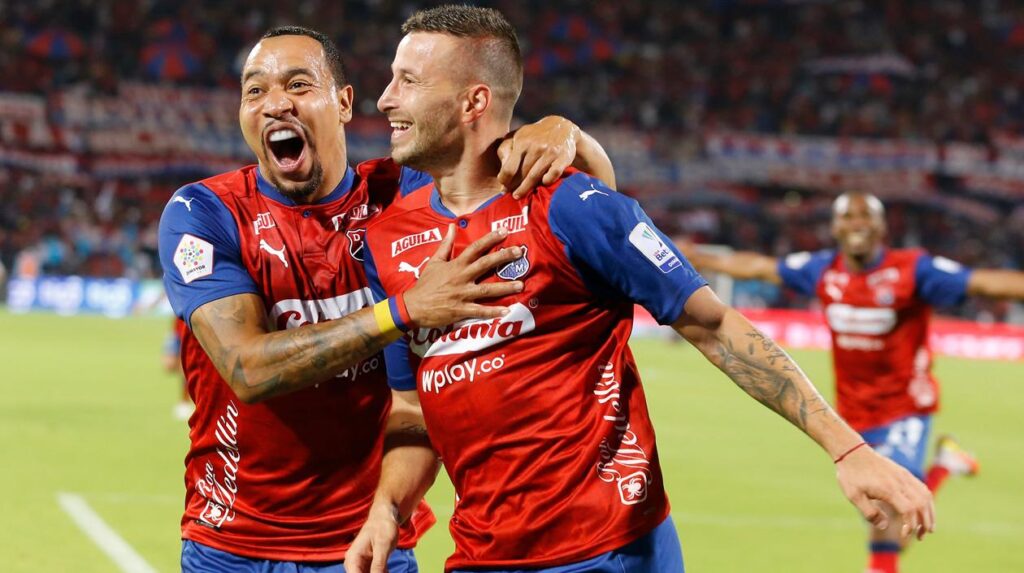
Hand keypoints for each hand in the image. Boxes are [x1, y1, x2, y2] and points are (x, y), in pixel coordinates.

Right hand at [344, 503, 399, 572]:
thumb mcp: (382, 545)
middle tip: (385, 570)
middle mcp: (355, 563)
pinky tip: (388, 570)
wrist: (386, 516)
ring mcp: (363, 564)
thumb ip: (378, 564)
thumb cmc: (383, 526)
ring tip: (386, 568)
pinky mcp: (371, 565)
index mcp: (353, 558)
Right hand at [403, 225, 523, 327]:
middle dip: (503, 257)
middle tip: (519, 252)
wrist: (414, 306)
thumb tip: (452, 226)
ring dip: (505, 287)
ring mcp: (462, 294)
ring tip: (521, 285)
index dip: (490, 239)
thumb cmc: (425, 284)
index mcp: (456, 265)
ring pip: (487, 289)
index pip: (475, 248)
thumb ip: (446, 244)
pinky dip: (493, 312)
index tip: (504, 232)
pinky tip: (507, 311)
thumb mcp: (434, 261)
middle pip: (485, 264)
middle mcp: (462, 277)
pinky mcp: (461, 310)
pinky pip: (480, 311)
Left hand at [497, 115, 579, 198]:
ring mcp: (550, 152)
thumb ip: (505, 150)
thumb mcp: (517, 136)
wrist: (561, 126)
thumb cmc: (534, 135)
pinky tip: (542, 183)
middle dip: (514, 186)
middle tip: (511, 194)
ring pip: (535, 176)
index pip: (509, 168)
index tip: (503, 187)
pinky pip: (553, 174)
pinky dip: (547, 180)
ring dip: (526, 188)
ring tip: (519, 195)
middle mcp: (536, 146)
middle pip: (522, 174)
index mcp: (522, 141)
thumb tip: (502, 172)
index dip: (505, 180)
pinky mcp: (564, 157)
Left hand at [835, 445, 934, 540]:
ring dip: (929, 513)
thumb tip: (885, 527)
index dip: (910, 525)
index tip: (904, 535)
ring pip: (926, 496)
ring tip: (926, 528)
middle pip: (922, 504)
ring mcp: (904, 476)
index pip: (908, 510)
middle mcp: (900, 482)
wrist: (852, 451)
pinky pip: (922, 488)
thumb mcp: (854, 496)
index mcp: (888, 489)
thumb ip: (870, 513)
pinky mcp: (904, 473)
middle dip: (924, 523)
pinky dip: (927, 502)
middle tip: (920, 537)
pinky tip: (923, 510)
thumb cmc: (851, 475)